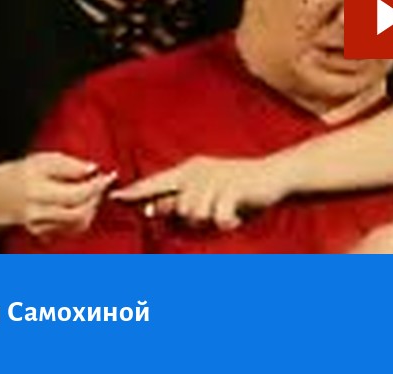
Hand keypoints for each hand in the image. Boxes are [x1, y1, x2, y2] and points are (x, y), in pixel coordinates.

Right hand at [4, 153, 116, 238]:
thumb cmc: (21, 174)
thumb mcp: (42, 160)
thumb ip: (69, 164)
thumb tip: (93, 169)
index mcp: (35, 189)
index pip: (76, 193)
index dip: (98, 185)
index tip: (110, 175)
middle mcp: (37, 211)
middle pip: (80, 211)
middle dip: (96, 197)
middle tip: (101, 183)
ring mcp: (39, 225)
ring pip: (78, 223)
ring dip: (91, 207)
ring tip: (89, 192)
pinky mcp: (43, 233)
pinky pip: (72, 229)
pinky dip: (83, 216)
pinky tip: (80, 204)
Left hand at [108, 156, 291, 229]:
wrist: (276, 174)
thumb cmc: (241, 185)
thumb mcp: (208, 187)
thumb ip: (181, 197)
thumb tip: (150, 209)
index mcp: (189, 169)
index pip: (156, 181)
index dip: (136, 191)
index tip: (115, 197)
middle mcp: (199, 171)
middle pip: (179, 207)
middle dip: (194, 217)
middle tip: (216, 212)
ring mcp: (215, 178)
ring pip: (195, 213)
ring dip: (211, 219)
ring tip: (227, 212)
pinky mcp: (232, 188)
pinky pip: (217, 216)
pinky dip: (226, 222)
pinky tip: (235, 217)